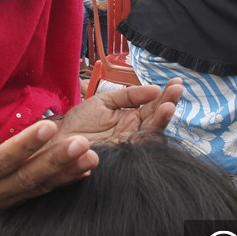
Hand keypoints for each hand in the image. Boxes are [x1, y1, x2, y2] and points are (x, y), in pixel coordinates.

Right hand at [0, 101, 97, 207]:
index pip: (2, 160)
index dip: (25, 145)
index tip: (49, 126)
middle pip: (27, 177)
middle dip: (55, 160)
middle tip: (82, 143)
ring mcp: (9, 199)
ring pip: (41, 186)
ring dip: (68, 172)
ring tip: (92, 156)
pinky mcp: (22, 200)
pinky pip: (47, 191)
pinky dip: (67, 180)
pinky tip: (86, 169)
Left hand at [57, 79, 182, 143]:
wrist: (58, 143)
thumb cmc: (79, 123)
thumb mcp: (105, 101)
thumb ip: (129, 95)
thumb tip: (154, 89)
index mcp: (131, 117)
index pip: (152, 105)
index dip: (165, 94)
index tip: (176, 82)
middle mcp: (134, 131)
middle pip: (157, 117)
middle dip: (169, 102)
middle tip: (178, 88)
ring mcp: (130, 143)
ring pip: (153, 131)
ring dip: (163, 117)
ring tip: (170, 104)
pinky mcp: (124, 154)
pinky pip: (141, 144)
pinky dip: (151, 132)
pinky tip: (158, 118)